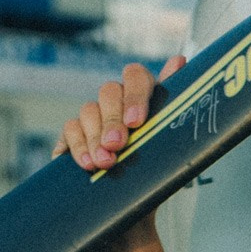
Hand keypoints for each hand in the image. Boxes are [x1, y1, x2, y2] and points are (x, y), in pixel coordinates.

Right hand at [56, 52, 182, 171]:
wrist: (139, 191)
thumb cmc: (157, 161)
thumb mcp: (169, 135)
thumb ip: (173, 102)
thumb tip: (179, 60)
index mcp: (143, 95)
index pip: (136, 76)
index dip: (134, 95)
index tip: (135, 122)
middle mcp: (118, 99)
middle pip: (109, 92)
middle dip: (113, 121)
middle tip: (116, 145)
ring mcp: (95, 114)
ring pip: (88, 110)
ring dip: (96, 138)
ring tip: (105, 162)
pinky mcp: (75, 132)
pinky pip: (71, 129)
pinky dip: (78, 146)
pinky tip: (87, 163)